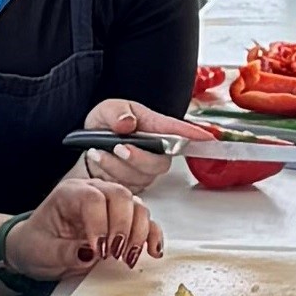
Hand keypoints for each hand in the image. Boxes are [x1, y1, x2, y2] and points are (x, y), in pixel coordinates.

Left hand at [5, 170, 159, 285]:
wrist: (38, 249)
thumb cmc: (37, 244)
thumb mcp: (41, 252)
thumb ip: (63, 252)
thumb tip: (88, 253)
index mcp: (70, 194)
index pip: (93, 198)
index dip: (100, 224)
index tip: (98, 250)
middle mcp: (94, 192)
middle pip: (121, 196)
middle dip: (123, 227)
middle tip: (114, 254)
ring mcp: (111, 205)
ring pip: (138, 207)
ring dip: (139, 234)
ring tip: (127, 258)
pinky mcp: (124, 220)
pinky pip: (147, 222)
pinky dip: (152, 236)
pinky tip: (152, 252)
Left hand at [73, 97, 192, 186]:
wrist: (87, 146)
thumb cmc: (104, 125)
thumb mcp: (106, 110)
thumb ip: (117, 113)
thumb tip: (128, 122)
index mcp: (153, 127)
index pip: (177, 131)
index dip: (194, 135)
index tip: (208, 138)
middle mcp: (154, 151)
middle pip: (160, 162)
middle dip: (138, 158)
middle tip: (118, 147)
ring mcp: (145, 170)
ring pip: (140, 176)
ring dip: (115, 165)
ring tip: (97, 151)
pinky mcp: (133, 185)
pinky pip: (126, 185)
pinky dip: (108, 172)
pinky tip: (98, 159)